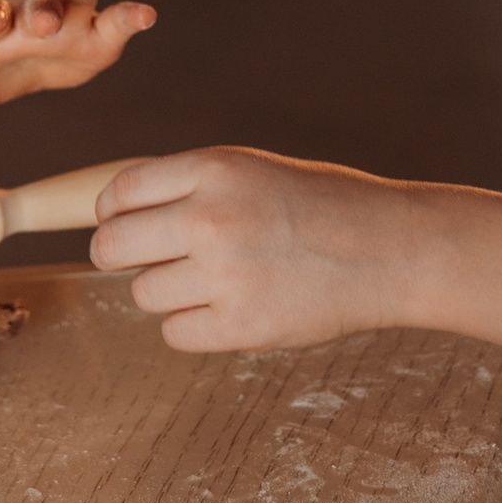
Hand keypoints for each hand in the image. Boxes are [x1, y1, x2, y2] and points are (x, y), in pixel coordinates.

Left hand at [88, 147, 421, 352]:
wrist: (390, 249)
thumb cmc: (320, 206)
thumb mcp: (251, 170)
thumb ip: (187, 187)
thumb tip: (113, 216)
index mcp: (213, 169)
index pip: (120, 193)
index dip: (111, 212)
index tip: (121, 223)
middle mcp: (211, 218)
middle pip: (112, 246)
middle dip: (120, 254)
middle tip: (148, 260)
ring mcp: (225, 275)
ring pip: (142, 294)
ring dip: (165, 292)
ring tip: (210, 282)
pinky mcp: (242, 326)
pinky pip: (175, 333)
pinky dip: (193, 327)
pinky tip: (227, 309)